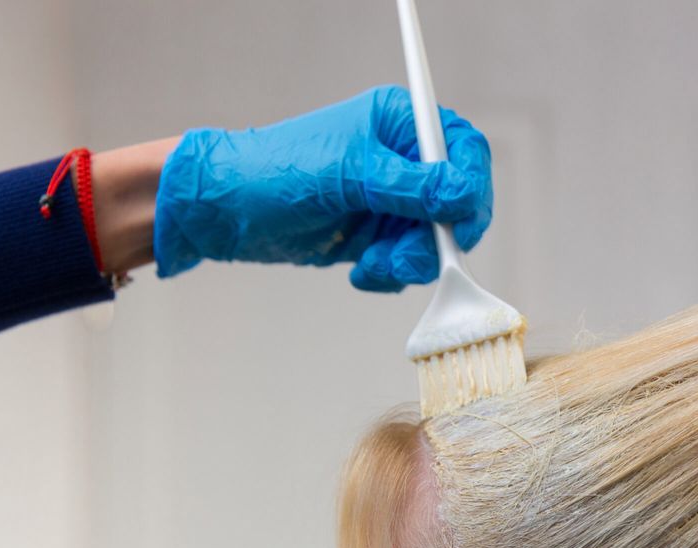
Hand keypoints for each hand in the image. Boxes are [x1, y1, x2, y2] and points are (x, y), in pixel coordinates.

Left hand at [153, 85, 491, 291]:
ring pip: (437, 240)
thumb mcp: (348, 175)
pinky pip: (411, 261)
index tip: (459, 223)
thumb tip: (463, 194)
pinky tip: (362, 271)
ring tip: (373, 265)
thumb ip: (411, 187)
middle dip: (437, 237)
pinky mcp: (380, 235)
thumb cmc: (274, 172)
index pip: (464, 149)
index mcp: (400, 124)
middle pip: (459, 203)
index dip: (472, 187)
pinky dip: (392, 274)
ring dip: (410, 261)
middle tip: (408, 255)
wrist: (225, 212)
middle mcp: (403, 160)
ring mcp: (393, 200)